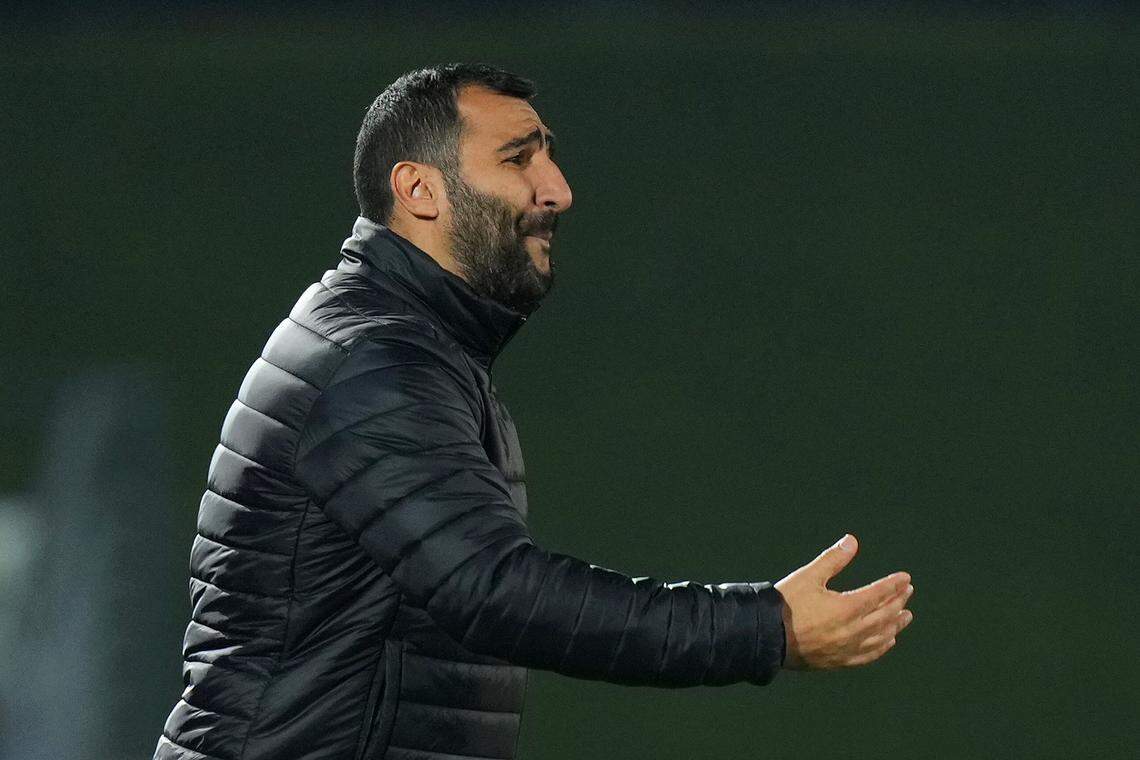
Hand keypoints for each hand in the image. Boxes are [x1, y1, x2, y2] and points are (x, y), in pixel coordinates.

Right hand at [774, 534, 913, 669]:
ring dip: (895, 625)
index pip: (878, 594)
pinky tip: (888, 641)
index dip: (893, 585)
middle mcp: (851, 630)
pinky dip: (882, 647)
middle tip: (907, 591)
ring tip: (906, 616)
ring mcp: (847, 648)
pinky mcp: (839, 661)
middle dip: (898, 601)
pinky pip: (868, 655)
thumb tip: (852, 541)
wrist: (767, 637)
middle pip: (884, 615)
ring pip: (881, 637)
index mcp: (846, 608)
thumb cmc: (785, 605)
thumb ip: (832, 559)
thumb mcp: (808, 576)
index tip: (905, 578)